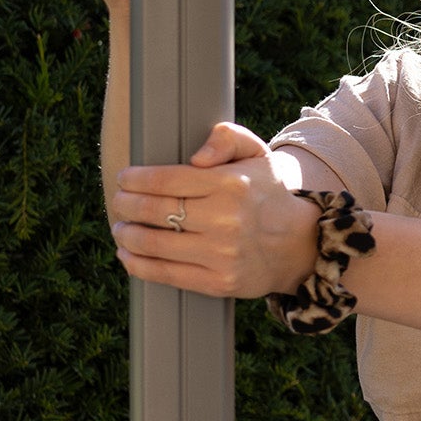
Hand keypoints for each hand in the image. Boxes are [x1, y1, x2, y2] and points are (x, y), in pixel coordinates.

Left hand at [112, 121, 321, 300]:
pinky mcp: (218, 282)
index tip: (125, 179)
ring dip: (125, 234)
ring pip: (152, 243)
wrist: (301, 245)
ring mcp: (221, 254)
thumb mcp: (258, 154)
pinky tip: (128, 253)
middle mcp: (225, 219)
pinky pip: (163, 274)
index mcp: (231, 184)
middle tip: (119, 202)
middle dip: (125, 205)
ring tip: (121, 228)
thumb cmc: (268, 195)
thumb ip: (227, 138)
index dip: (135, 179)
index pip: (165, 180)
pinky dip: (136, 264)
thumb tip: (195, 158)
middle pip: (153, 210)